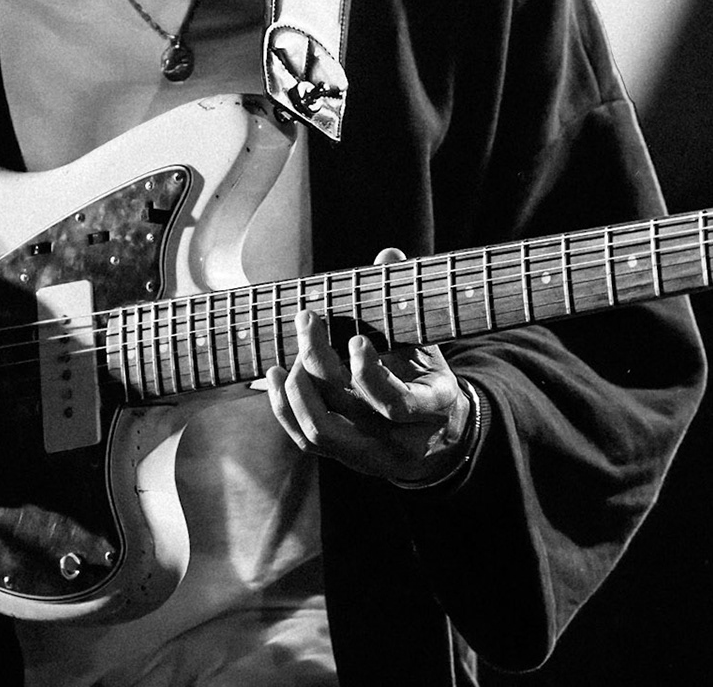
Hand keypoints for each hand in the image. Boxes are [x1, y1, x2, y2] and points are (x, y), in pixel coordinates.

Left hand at [264, 252, 473, 483]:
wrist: (438, 436)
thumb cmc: (429, 377)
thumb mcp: (430, 343)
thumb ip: (408, 302)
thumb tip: (389, 255)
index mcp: (432, 406)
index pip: (397, 404)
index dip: (370, 375)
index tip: (356, 340)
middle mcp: (398, 438)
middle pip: (350, 410)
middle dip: (320, 362)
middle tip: (308, 319)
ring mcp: (369, 453)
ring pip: (322, 432)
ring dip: (298, 389)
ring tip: (290, 352)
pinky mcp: (343, 457)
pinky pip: (306, 440)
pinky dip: (284, 408)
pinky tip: (274, 375)